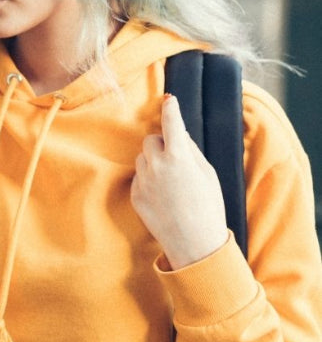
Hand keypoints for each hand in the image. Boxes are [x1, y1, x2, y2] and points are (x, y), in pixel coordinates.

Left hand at [130, 95, 228, 268]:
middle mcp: (156, 165)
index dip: (171, 109)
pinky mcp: (134, 194)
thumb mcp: (207, 174)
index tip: (169, 99)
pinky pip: (139, 177)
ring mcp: (143, 180)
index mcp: (178, 156)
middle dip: (161, 144)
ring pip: (142, 158)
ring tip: (171, 182)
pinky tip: (163, 195)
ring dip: (153, 161)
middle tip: (176, 158)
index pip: (171, 123)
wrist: (194, 242)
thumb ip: (191, 152)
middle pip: (151, 139)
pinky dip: (148, 179)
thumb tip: (179, 137)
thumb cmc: (208, 207)